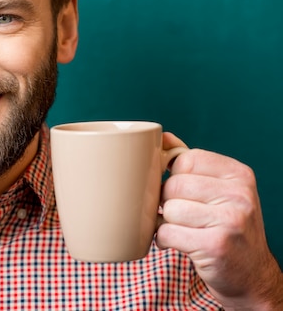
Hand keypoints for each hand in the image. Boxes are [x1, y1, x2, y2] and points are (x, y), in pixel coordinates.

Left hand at [156, 133, 282, 309]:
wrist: (250, 275)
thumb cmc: (226, 227)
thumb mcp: (218, 190)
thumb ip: (190, 163)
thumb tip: (162, 137)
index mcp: (239, 175)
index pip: (185, 159)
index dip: (173, 176)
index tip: (182, 192)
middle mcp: (239, 195)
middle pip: (174, 185)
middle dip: (168, 202)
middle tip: (182, 215)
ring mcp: (230, 220)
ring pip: (169, 209)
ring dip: (167, 222)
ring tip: (183, 230)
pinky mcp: (215, 245)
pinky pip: (167, 233)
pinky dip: (164, 240)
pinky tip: (179, 243)